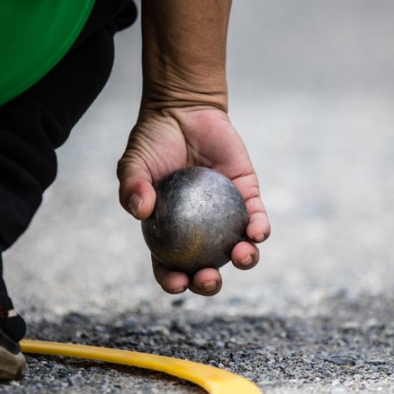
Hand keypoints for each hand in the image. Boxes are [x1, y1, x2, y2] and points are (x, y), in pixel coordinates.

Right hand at [117, 105, 269, 295]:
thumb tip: (141, 212)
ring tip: (240, 256)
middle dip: (209, 283)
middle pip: (206, 267)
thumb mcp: (134, 162)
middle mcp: (198, 230)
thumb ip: (133, 186)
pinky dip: (259, 228)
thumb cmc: (154, 140)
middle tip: (208, 277)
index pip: (170, 265)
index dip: (174, 281)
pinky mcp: (247, 196)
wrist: (184, 110)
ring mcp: (224, 216)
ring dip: (244, 260)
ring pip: (238, 249)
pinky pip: (256, 218)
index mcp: (169, 232)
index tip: (177, 282)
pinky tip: (257, 232)